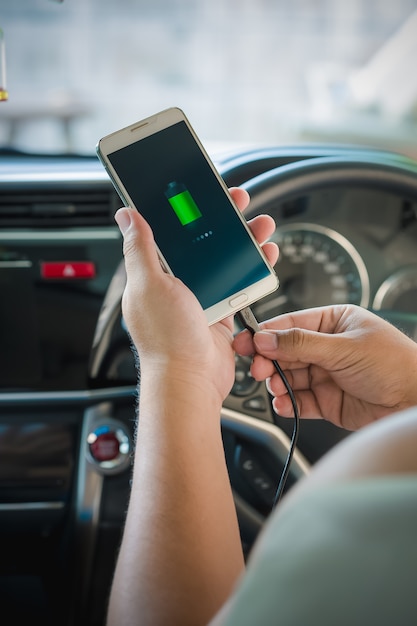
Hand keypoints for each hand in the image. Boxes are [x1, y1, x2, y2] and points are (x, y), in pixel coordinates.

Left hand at [115, 188, 277, 404]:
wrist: (191, 381)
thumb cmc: (166, 339)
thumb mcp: (149, 284)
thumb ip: (139, 248)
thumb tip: (126, 215)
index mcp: (152, 275)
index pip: (169, 232)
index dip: (186, 210)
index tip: (202, 193)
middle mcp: (174, 285)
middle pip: (201, 242)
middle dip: (222, 220)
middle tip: (238, 202)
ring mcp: (198, 299)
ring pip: (223, 261)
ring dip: (242, 241)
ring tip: (260, 225)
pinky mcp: (219, 313)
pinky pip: (237, 285)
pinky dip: (251, 270)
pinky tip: (263, 256)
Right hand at [233, 305, 416, 430]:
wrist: (416, 403)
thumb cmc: (396, 365)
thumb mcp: (344, 348)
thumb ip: (300, 344)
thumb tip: (266, 338)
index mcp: (333, 322)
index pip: (291, 324)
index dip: (266, 333)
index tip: (246, 342)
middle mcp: (327, 347)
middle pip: (285, 352)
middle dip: (269, 361)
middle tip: (259, 369)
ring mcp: (326, 374)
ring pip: (289, 377)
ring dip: (277, 383)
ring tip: (276, 387)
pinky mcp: (327, 401)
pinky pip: (299, 400)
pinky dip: (288, 403)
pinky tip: (284, 404)